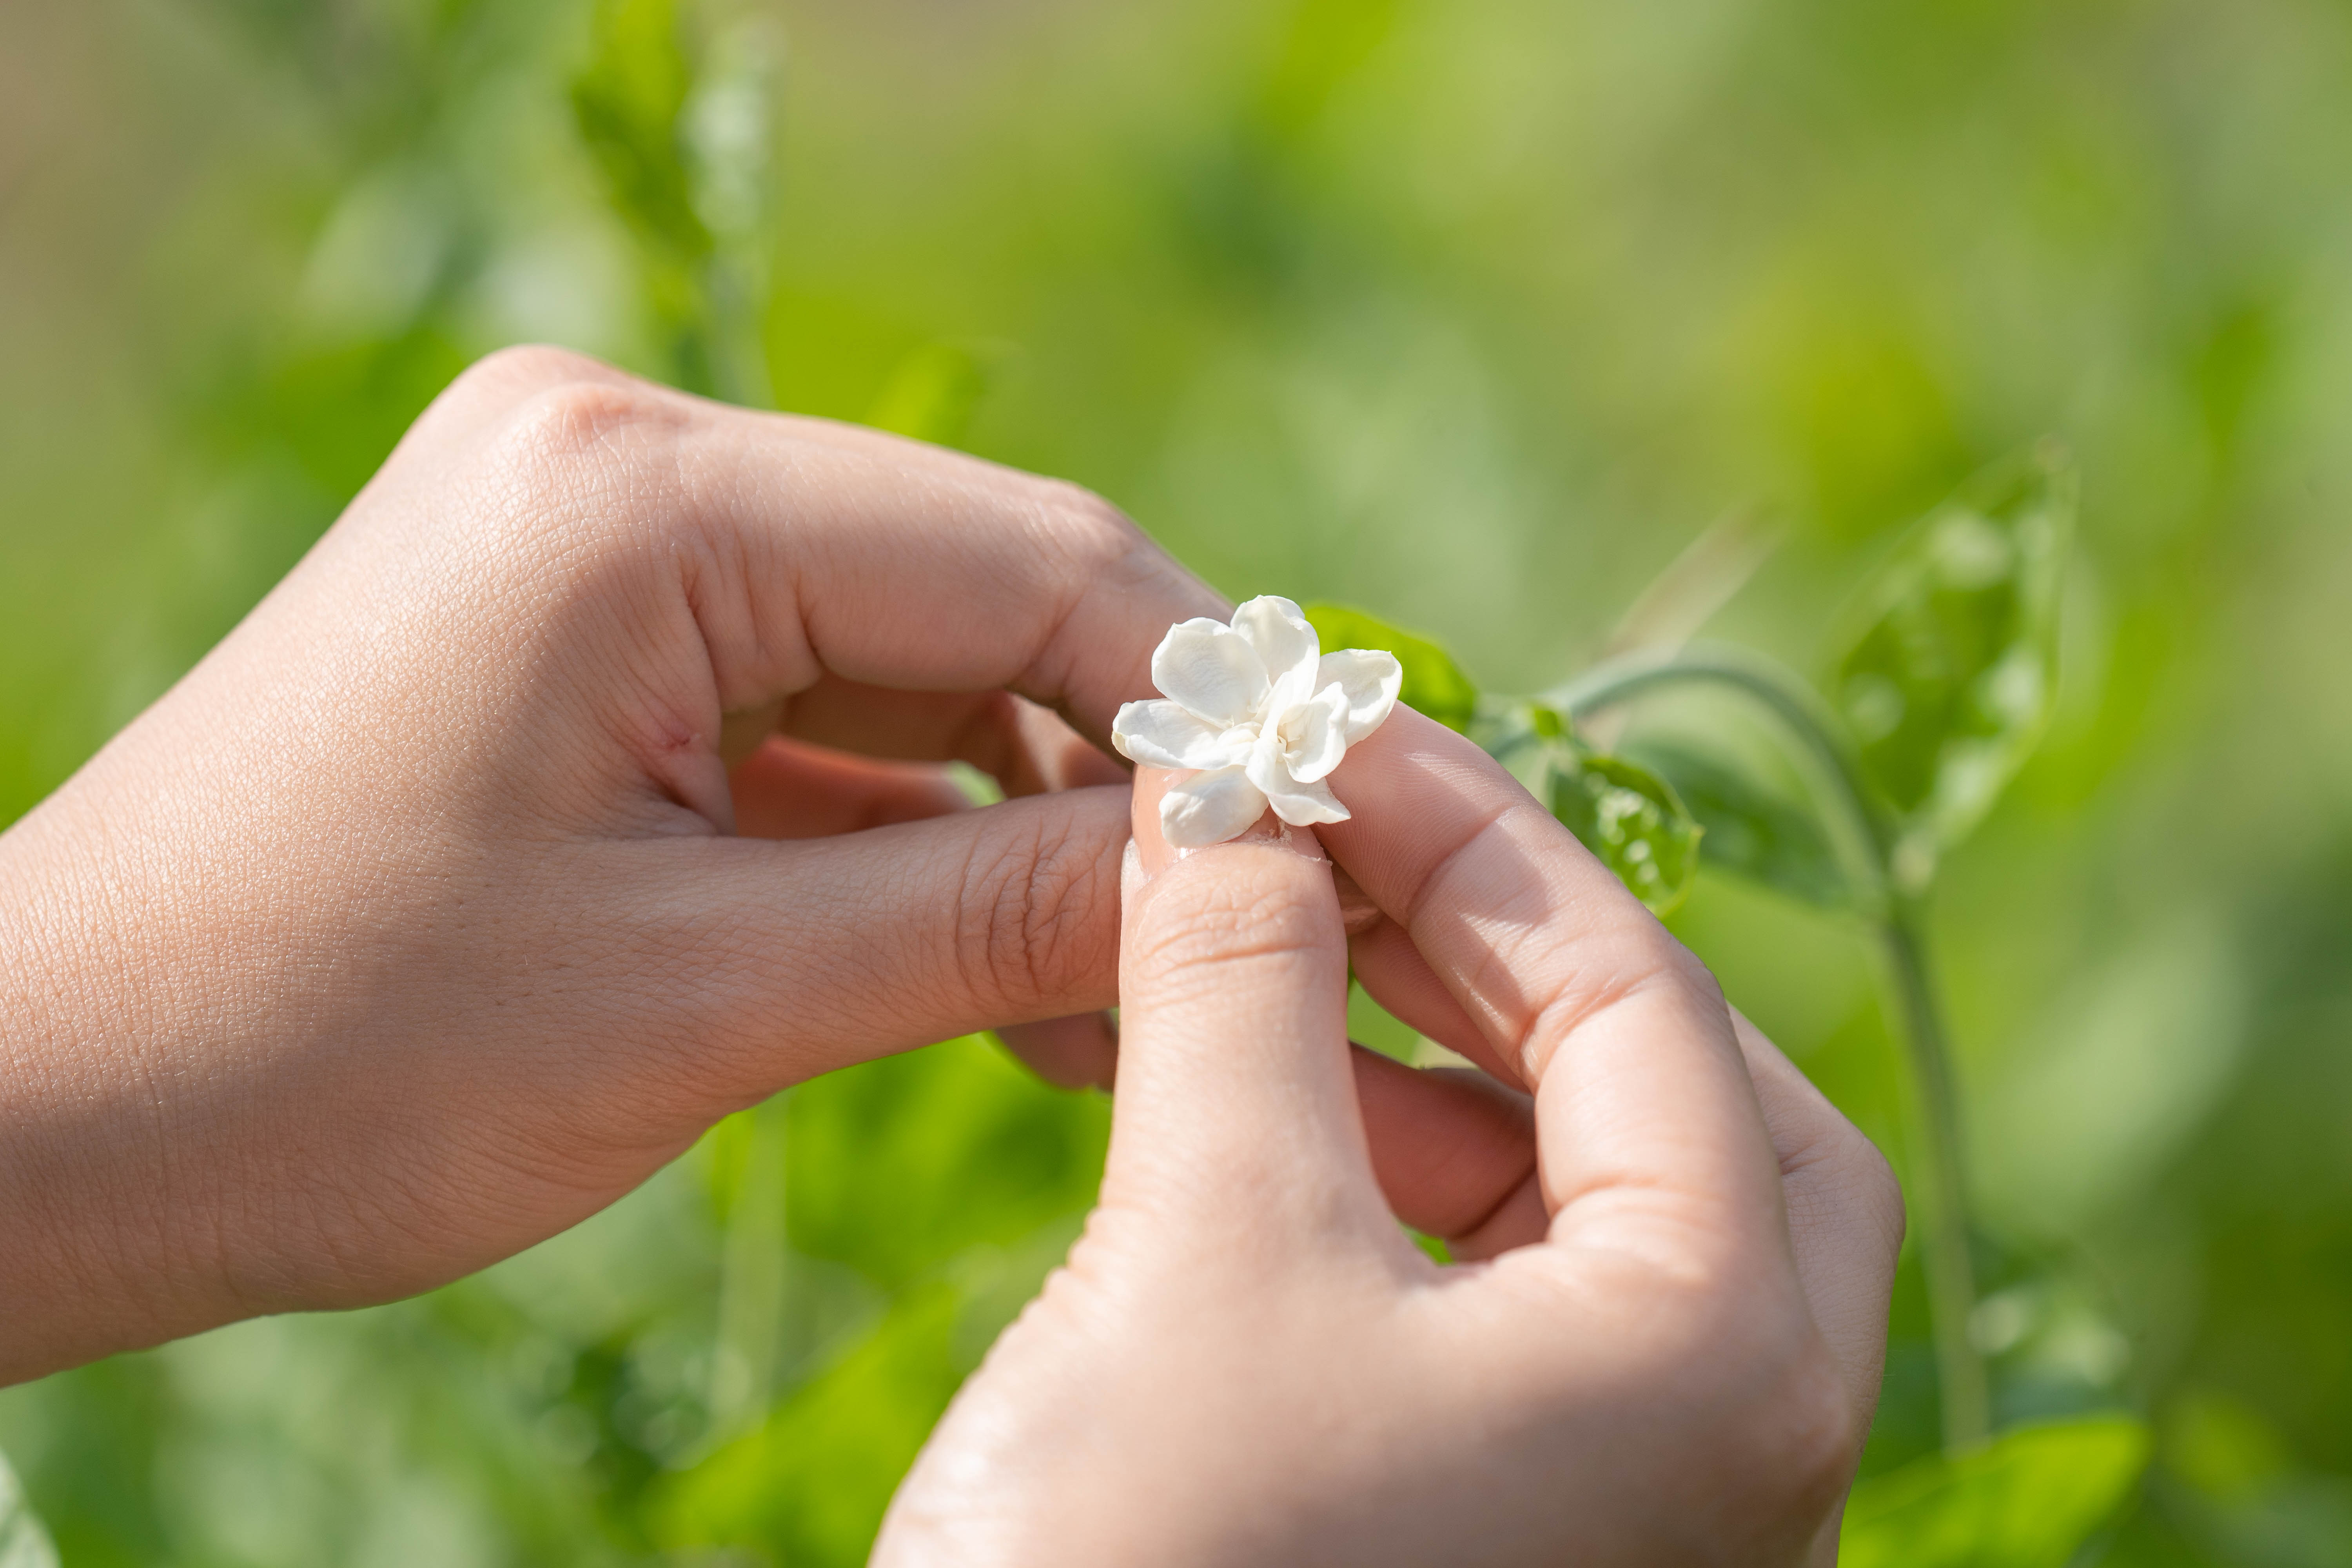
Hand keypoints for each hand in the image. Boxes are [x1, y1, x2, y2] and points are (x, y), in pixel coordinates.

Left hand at [0, 347, 1204, 1379]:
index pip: (1024, 559)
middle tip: (1270, 934)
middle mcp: (618, 469)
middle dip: (1128, 774)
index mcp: (627, 499)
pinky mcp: (598, 647)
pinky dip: (923, 842)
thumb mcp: (697, 1001)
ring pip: (917, 670)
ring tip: (1143, 993)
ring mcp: (605, 550)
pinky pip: (824, 722)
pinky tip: (1021, 969)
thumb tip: (1233, 872)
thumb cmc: (312, 1063)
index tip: (1348, 829)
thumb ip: (985, 919)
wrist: (39, 1118)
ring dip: (1033, 825)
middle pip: (981, 598)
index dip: (1209, 703)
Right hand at [875, 714, 1904, 1566]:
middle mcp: (1735, 1438)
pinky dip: (1396, 1173)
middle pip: (1672, 1095)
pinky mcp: (1523, 1526)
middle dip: (1502, 950)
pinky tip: (1263, 1112)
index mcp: (1728, 1358)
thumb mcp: (1207, 1234)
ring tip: (1272, 960)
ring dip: (1433, 1056)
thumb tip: (1229, 782)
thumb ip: (1241, 974)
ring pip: (1587, 1195)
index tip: (1327, 729)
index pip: (1641, 996)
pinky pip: (1507, 1290)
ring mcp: (1636, 1496)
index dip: (1472, 833)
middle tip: (1340, 840)